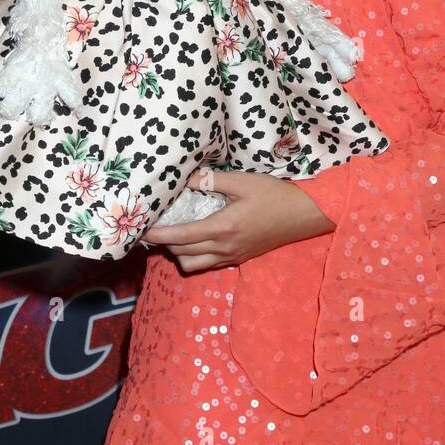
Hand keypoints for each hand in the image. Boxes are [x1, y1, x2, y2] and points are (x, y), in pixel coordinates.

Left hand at [141, 167, 336, 272]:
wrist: (304, 215)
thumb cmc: (274, 195)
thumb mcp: (244, 181)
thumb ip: (213, 181)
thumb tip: (187, 178)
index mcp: (223, 228)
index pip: (181, 236)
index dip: (158, 234)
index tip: (141, 230)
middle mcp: (224, 248)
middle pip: (182, 254)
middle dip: (164, 243)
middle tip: (154, 227)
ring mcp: (232, 256)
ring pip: (194, 265)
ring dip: (180, 253)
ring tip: (176, 233)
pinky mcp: (239, 258)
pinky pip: (209, 264)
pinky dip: (196, 255)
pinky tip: (197, 238)